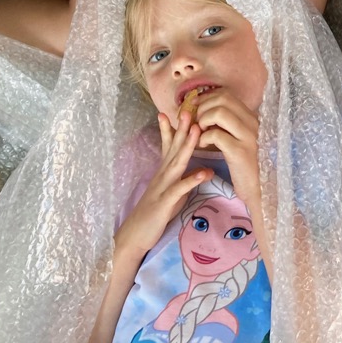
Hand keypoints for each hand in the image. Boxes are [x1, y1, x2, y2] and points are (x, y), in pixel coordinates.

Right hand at [115, 113, 213, 258]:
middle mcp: (162, 175)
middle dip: (182, 127)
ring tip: (197, 130)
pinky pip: (180, 189)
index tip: (180, 108)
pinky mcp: (165, 202)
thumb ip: (185, 179)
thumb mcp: (173, 193)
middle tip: (188, 107)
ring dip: (187, 145)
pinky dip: (192, 179)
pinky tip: (205, 172)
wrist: (135, 236)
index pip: (169, 145)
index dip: (174, 127)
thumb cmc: (156, 214)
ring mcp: (163, 187)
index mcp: (164, 171)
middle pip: (173, 147)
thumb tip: (204, 170)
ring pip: (176, 162)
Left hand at [193, 89, 261, 209]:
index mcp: (251, 117)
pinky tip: (203, 145)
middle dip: (203, 107)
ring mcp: (247, 136)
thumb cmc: (245, 163)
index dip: (207, 97)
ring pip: (219, 113)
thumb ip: (228, 124)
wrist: (258, 187)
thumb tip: (206, 109)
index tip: (196, 106)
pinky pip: (216, 135)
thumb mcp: (239, 138)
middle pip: (222, 100)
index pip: (227, 95)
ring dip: (203, 120)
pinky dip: (204, 138)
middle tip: (196, 122)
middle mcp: (252, 122)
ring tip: (200, 133)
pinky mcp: (239, 151)